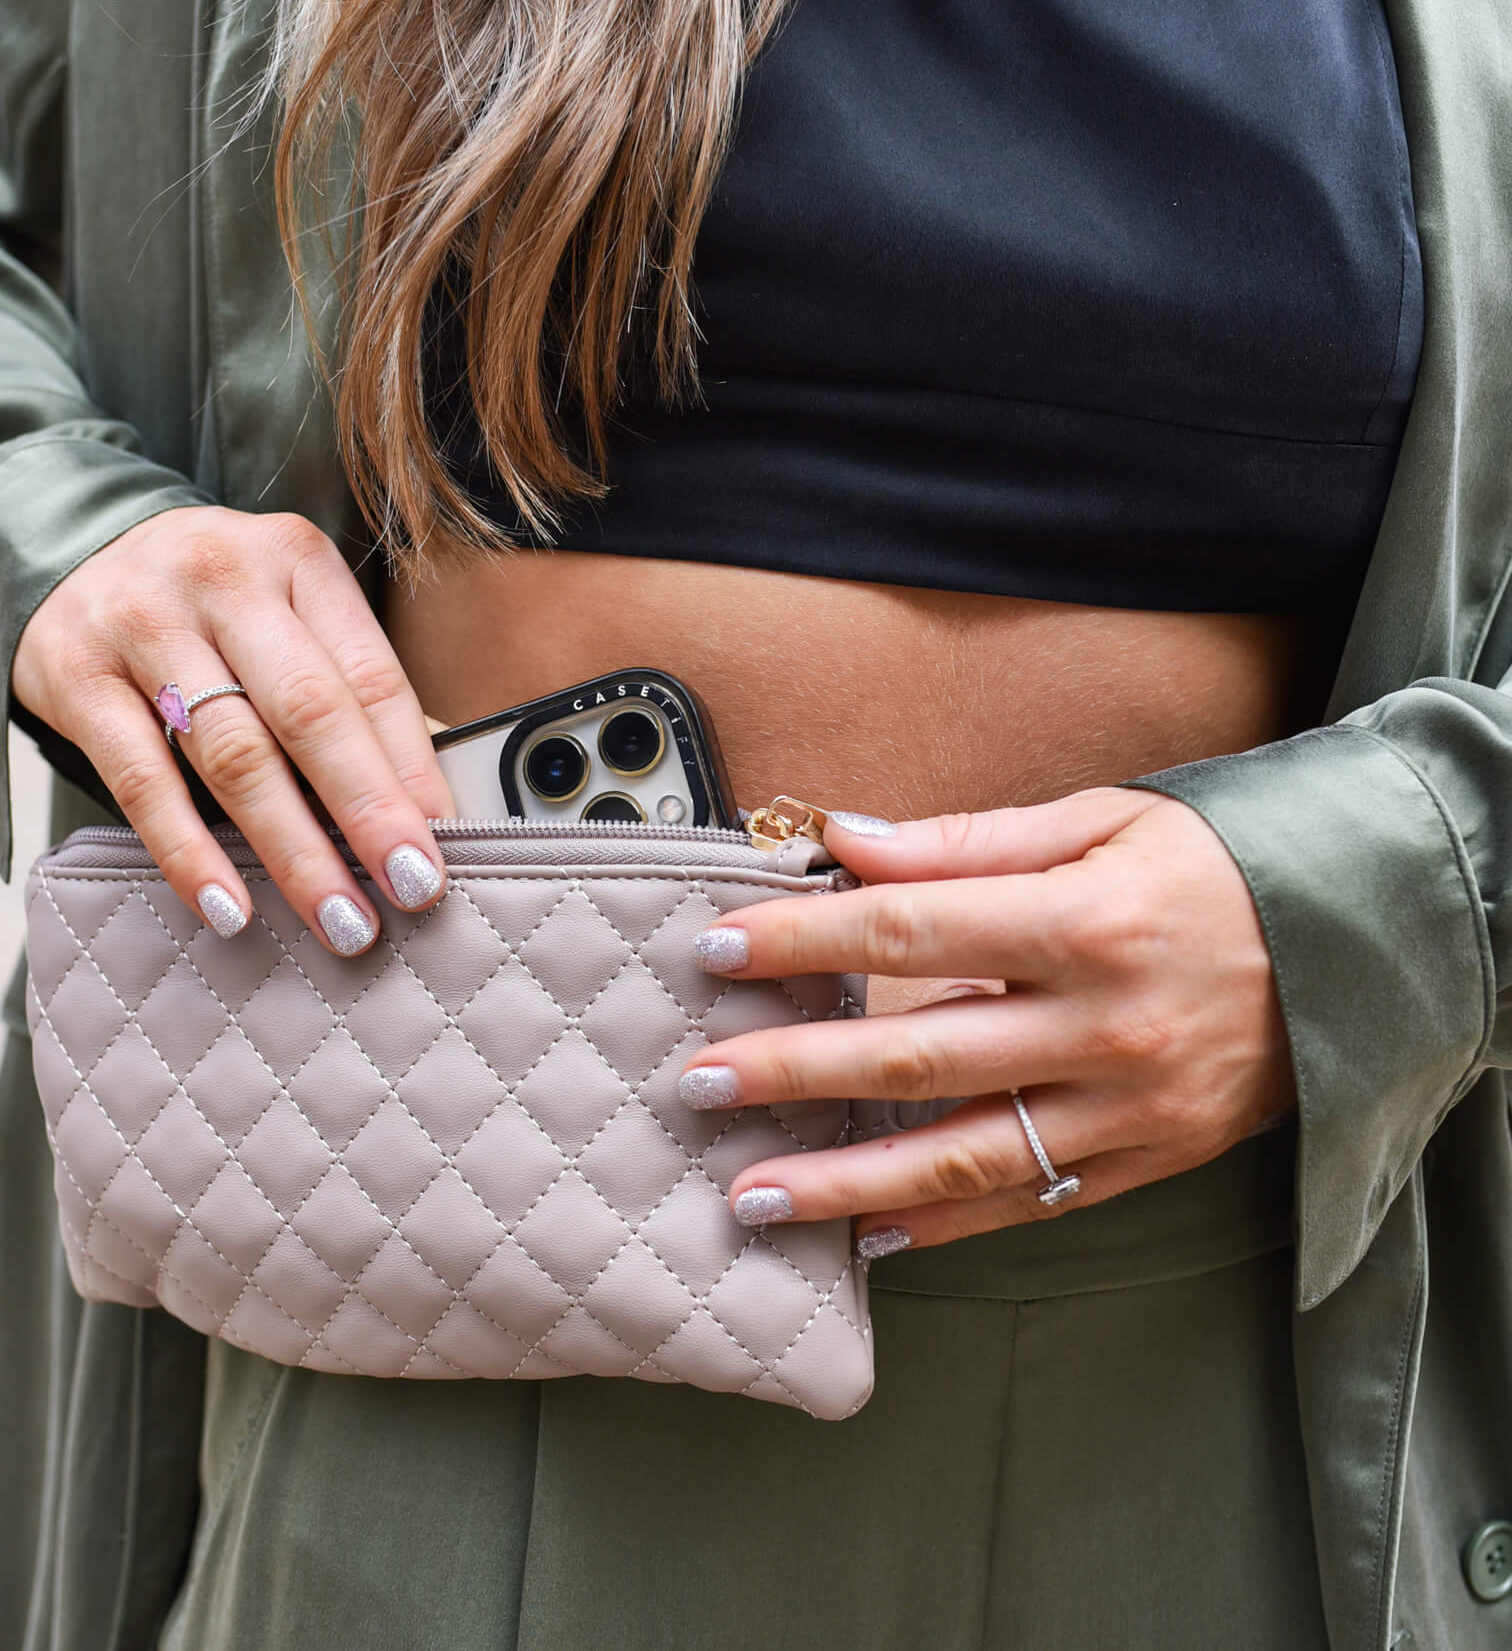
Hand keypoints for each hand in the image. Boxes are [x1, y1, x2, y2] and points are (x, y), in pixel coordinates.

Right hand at [12, 506, 454, 951]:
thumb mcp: (283, 611)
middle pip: (310, 711)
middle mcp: (224, 579)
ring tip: (340, 919)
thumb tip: (419, 811)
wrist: (59, 552)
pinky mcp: (75, 674)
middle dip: (368, 812)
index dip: (412, 770)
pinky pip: (142, 780)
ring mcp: (144, 622)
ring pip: (233, 753)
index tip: (443, 847)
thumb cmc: (207, 607)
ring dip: (294, 850)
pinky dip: (189, 853)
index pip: (371, 677)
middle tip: (413, 890)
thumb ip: (343, 688)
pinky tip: (230, 907)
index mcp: (297, 561)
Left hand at [678, 788, 1295, 1251]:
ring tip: (752, 1193)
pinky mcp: (1150, 1159)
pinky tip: (869, 1236)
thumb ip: (963, 841)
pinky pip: (1034, 1204)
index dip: (804, 941)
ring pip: (965, 1156)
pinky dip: (947, 1225)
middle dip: (795, 1072)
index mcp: (1084, 920)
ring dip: (848, 1180)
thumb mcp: (1098, 821)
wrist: (1356, 942)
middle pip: (919, 1057)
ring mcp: (1130, 1106)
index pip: (910, 931)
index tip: (718, 948)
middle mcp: (1105, 1024)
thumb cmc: (1209, 866)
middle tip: (702, 1083)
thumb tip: (839, 842)